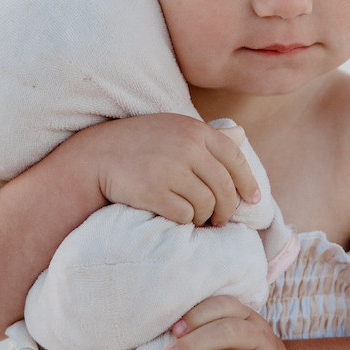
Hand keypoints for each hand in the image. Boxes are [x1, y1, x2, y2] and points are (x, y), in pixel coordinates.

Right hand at [71, 113, 259, 225]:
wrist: (96, 155)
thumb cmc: (138, 143)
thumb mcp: (173, 128)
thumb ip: (206, 136)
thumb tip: (243, 136)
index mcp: (196, 130)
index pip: (235, 158)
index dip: (247, 182)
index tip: (253, 199)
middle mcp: (187, 147)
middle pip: (224, 187)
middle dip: (227, 209)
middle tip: (221, 220)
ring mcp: (171, 169)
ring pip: (206, 205)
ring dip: (204, 217)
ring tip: (197, 219)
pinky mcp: (155, 191)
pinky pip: (185, 215)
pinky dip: (185, 221)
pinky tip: (178, 218)